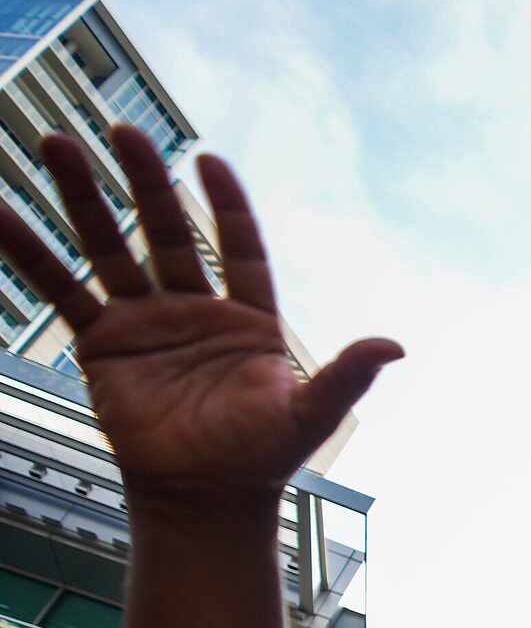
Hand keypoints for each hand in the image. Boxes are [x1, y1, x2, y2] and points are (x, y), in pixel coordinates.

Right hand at [0, 130, 400, 507]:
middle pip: (166, 231)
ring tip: (53, 142)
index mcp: (249, 319)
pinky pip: (60, 289)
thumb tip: (394, 346)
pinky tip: (1, 211)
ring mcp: (146, 322)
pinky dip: (28, 253)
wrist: (204, 497)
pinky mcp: (103, 343)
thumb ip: (346, 375)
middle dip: (143, 181)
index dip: (227, 205)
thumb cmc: (261, 458)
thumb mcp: (310, 414)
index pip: (240, 246)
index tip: (208, 159)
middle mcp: (194, 310)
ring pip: (108, 246)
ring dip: (80, 196)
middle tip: (120, 130)